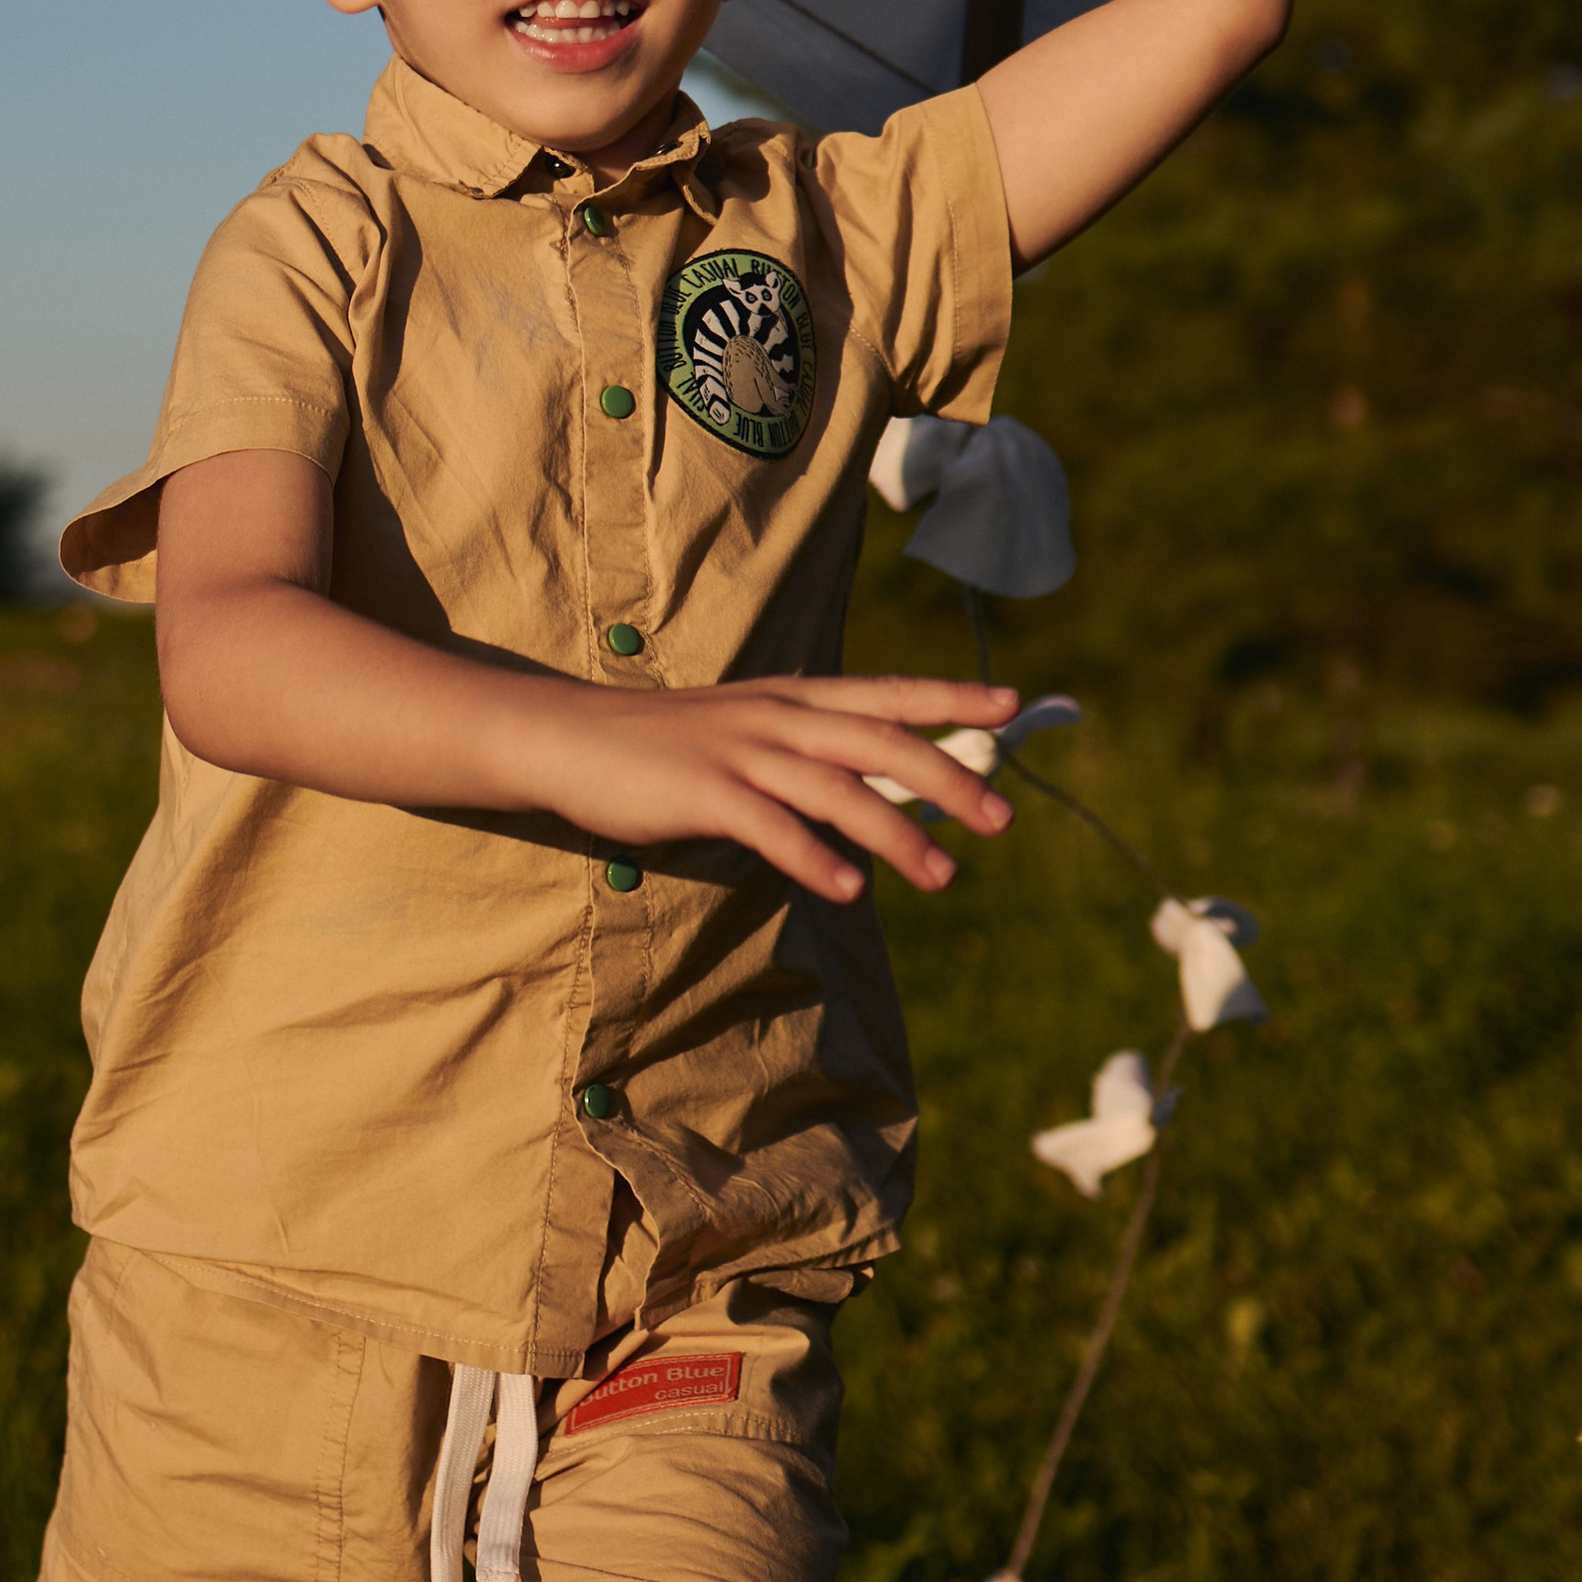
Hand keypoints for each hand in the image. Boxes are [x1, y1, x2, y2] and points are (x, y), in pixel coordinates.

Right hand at [531, 671, 1018, 904]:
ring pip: (836, 788)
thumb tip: (870, 794)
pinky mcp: (703, 790)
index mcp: (791, 697)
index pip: (886, 691)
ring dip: (896, 832)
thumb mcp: (744, 733)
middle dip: (947, 775)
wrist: (569, 737)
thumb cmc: (662, 746)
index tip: (1012, 703)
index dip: (950, 695)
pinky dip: (813, 857)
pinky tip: (849, 890)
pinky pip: (771, 826)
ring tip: (943, 877)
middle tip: (1001, 819)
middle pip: (879, 739)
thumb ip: (804, 754)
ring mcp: (739, 751)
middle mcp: (776, 716)